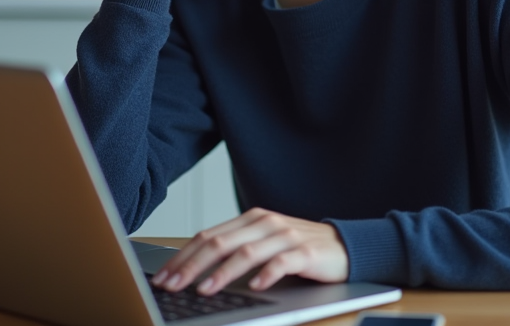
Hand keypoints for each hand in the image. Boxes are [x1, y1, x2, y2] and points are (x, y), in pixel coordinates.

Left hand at [150, 208, 348, 295]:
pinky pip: (283, 262)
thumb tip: (195, 271)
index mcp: (251, 219)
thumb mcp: (264, 244)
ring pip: (247, 252)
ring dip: (223, 273)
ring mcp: (287, 236)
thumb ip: (236, 250)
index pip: (209, 236)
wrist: (344, 246)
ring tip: (204, 290)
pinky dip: (267, 274)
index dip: (183, 256)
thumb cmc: (298, 248)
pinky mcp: (307, 252)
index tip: (164, 276)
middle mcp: (266, 223)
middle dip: (192, 265)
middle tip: (173, 285)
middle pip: (221, 243)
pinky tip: (255, 287)